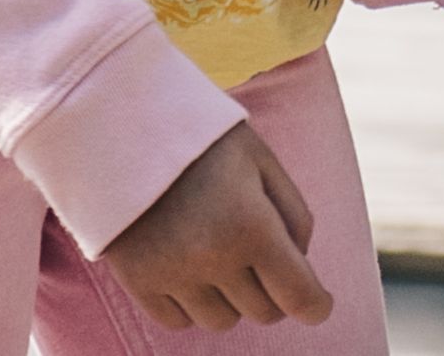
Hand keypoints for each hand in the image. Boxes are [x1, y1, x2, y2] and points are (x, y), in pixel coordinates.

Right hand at [106, 123, 331, 330]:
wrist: (124, 122)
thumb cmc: (203, 138)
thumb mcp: (262, 160)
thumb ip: (294, 215)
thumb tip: (302, 266)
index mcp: (252, 226)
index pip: (298, 296)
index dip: (316, 305)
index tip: (319, 303)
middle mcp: (213, 258)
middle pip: (264, 312)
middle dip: (272, 290)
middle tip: (261, 257)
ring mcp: (172, 274)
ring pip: (222, 321)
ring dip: (231, 297)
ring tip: (219, 253)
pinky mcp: (138, 282)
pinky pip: (179, 321)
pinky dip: (191, 303)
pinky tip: (189, 266)